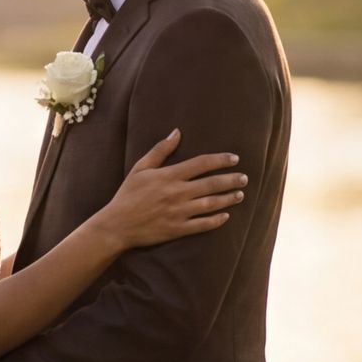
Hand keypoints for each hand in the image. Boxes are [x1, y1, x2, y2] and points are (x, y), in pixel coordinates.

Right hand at [93, 129, 245, 248]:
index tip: (234, 159)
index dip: (220, 160)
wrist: (116, 225)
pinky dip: (216, 220)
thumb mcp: (140, 168)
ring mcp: (178, 212)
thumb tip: (177, 132)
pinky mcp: (177, 229)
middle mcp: (177, 193)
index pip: (201, 164)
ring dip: (228, 199)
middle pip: (211, 184)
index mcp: (169, 176)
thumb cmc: (127, 195)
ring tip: (240, 195)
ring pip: (211, 204)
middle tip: (244, 178)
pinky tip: (226, 216)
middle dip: (231, 180)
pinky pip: (202, 225)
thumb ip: (160, 150)